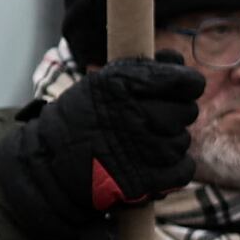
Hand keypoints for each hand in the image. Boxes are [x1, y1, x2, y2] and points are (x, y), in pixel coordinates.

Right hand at [0, 58, 203, 239]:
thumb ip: (144, 69)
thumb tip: (178, 58)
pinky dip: (174, 168)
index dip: (187, 84)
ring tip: (142, 143)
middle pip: (186, 112)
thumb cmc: (82, 118)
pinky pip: (183, 169)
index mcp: (122, 84)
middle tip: (152, 120)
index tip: (182, 89)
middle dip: (175, 115)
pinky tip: (154, 163)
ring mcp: (141, 150)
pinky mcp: (144, 181)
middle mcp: (133, 114)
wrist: (52, 165)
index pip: (184, 81)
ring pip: (182, 141)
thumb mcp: (103, 82)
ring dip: (169, 143)